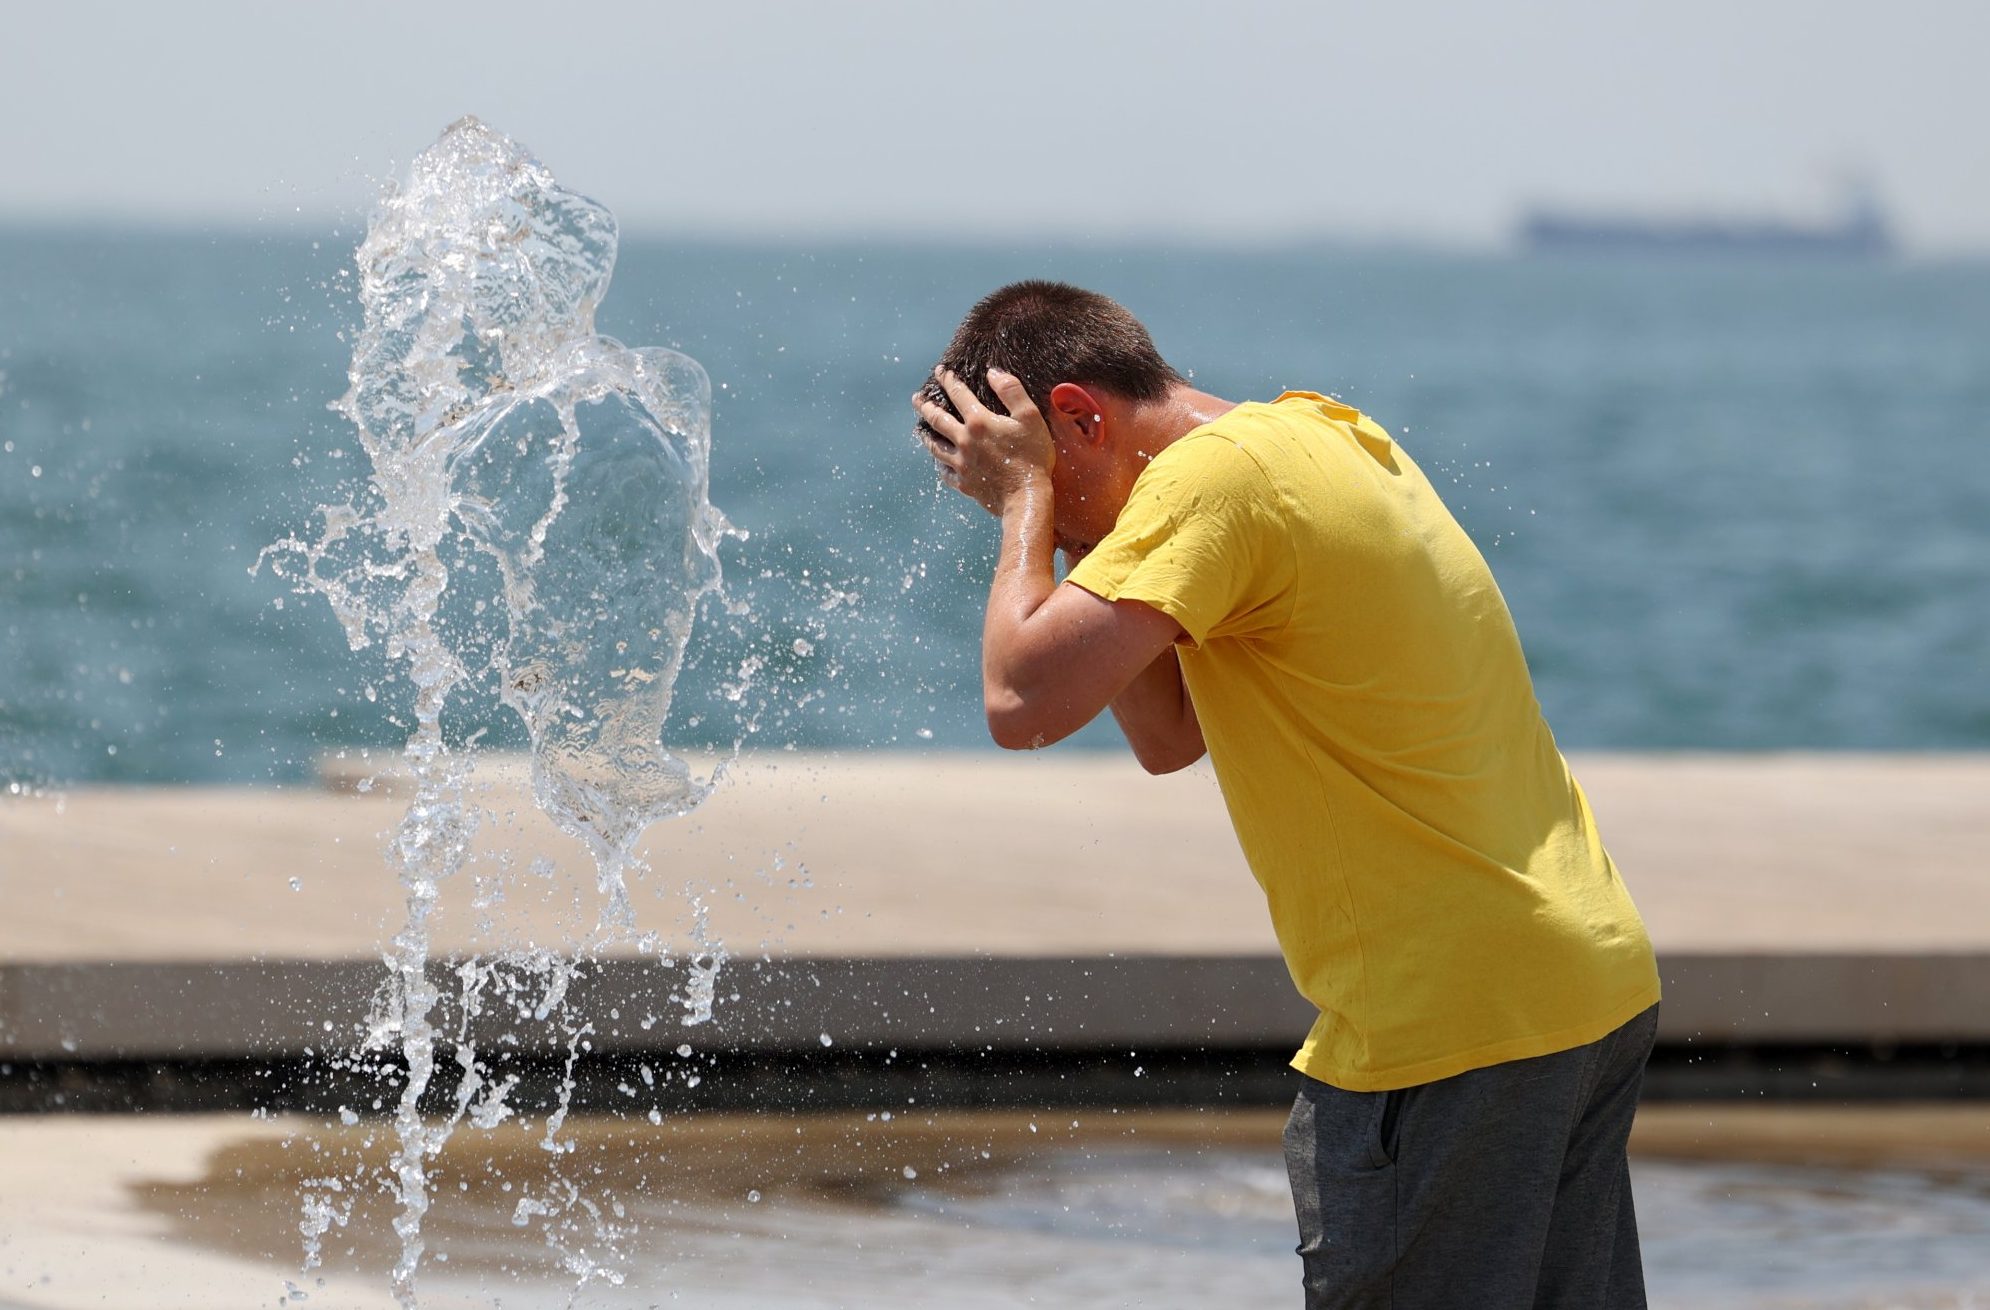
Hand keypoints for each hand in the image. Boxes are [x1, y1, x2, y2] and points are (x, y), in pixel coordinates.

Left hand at [912, 366, 1054, 515]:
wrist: (1026, 497)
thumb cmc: (1033, 457)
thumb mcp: (1030, 417)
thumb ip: (1011, 391)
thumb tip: (993, 372)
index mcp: (979, 422)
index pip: (958, 394)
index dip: (948, 380)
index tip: (940, 372)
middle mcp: (964, 441)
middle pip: (937, 419)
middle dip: (925, 406)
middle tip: (916, 398)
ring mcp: (961, 463)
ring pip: (935, 446)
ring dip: (925, 434)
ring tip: (920, 428)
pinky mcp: (963, 483)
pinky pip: (944, 472)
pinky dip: (939, 464)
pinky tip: (938, 462)